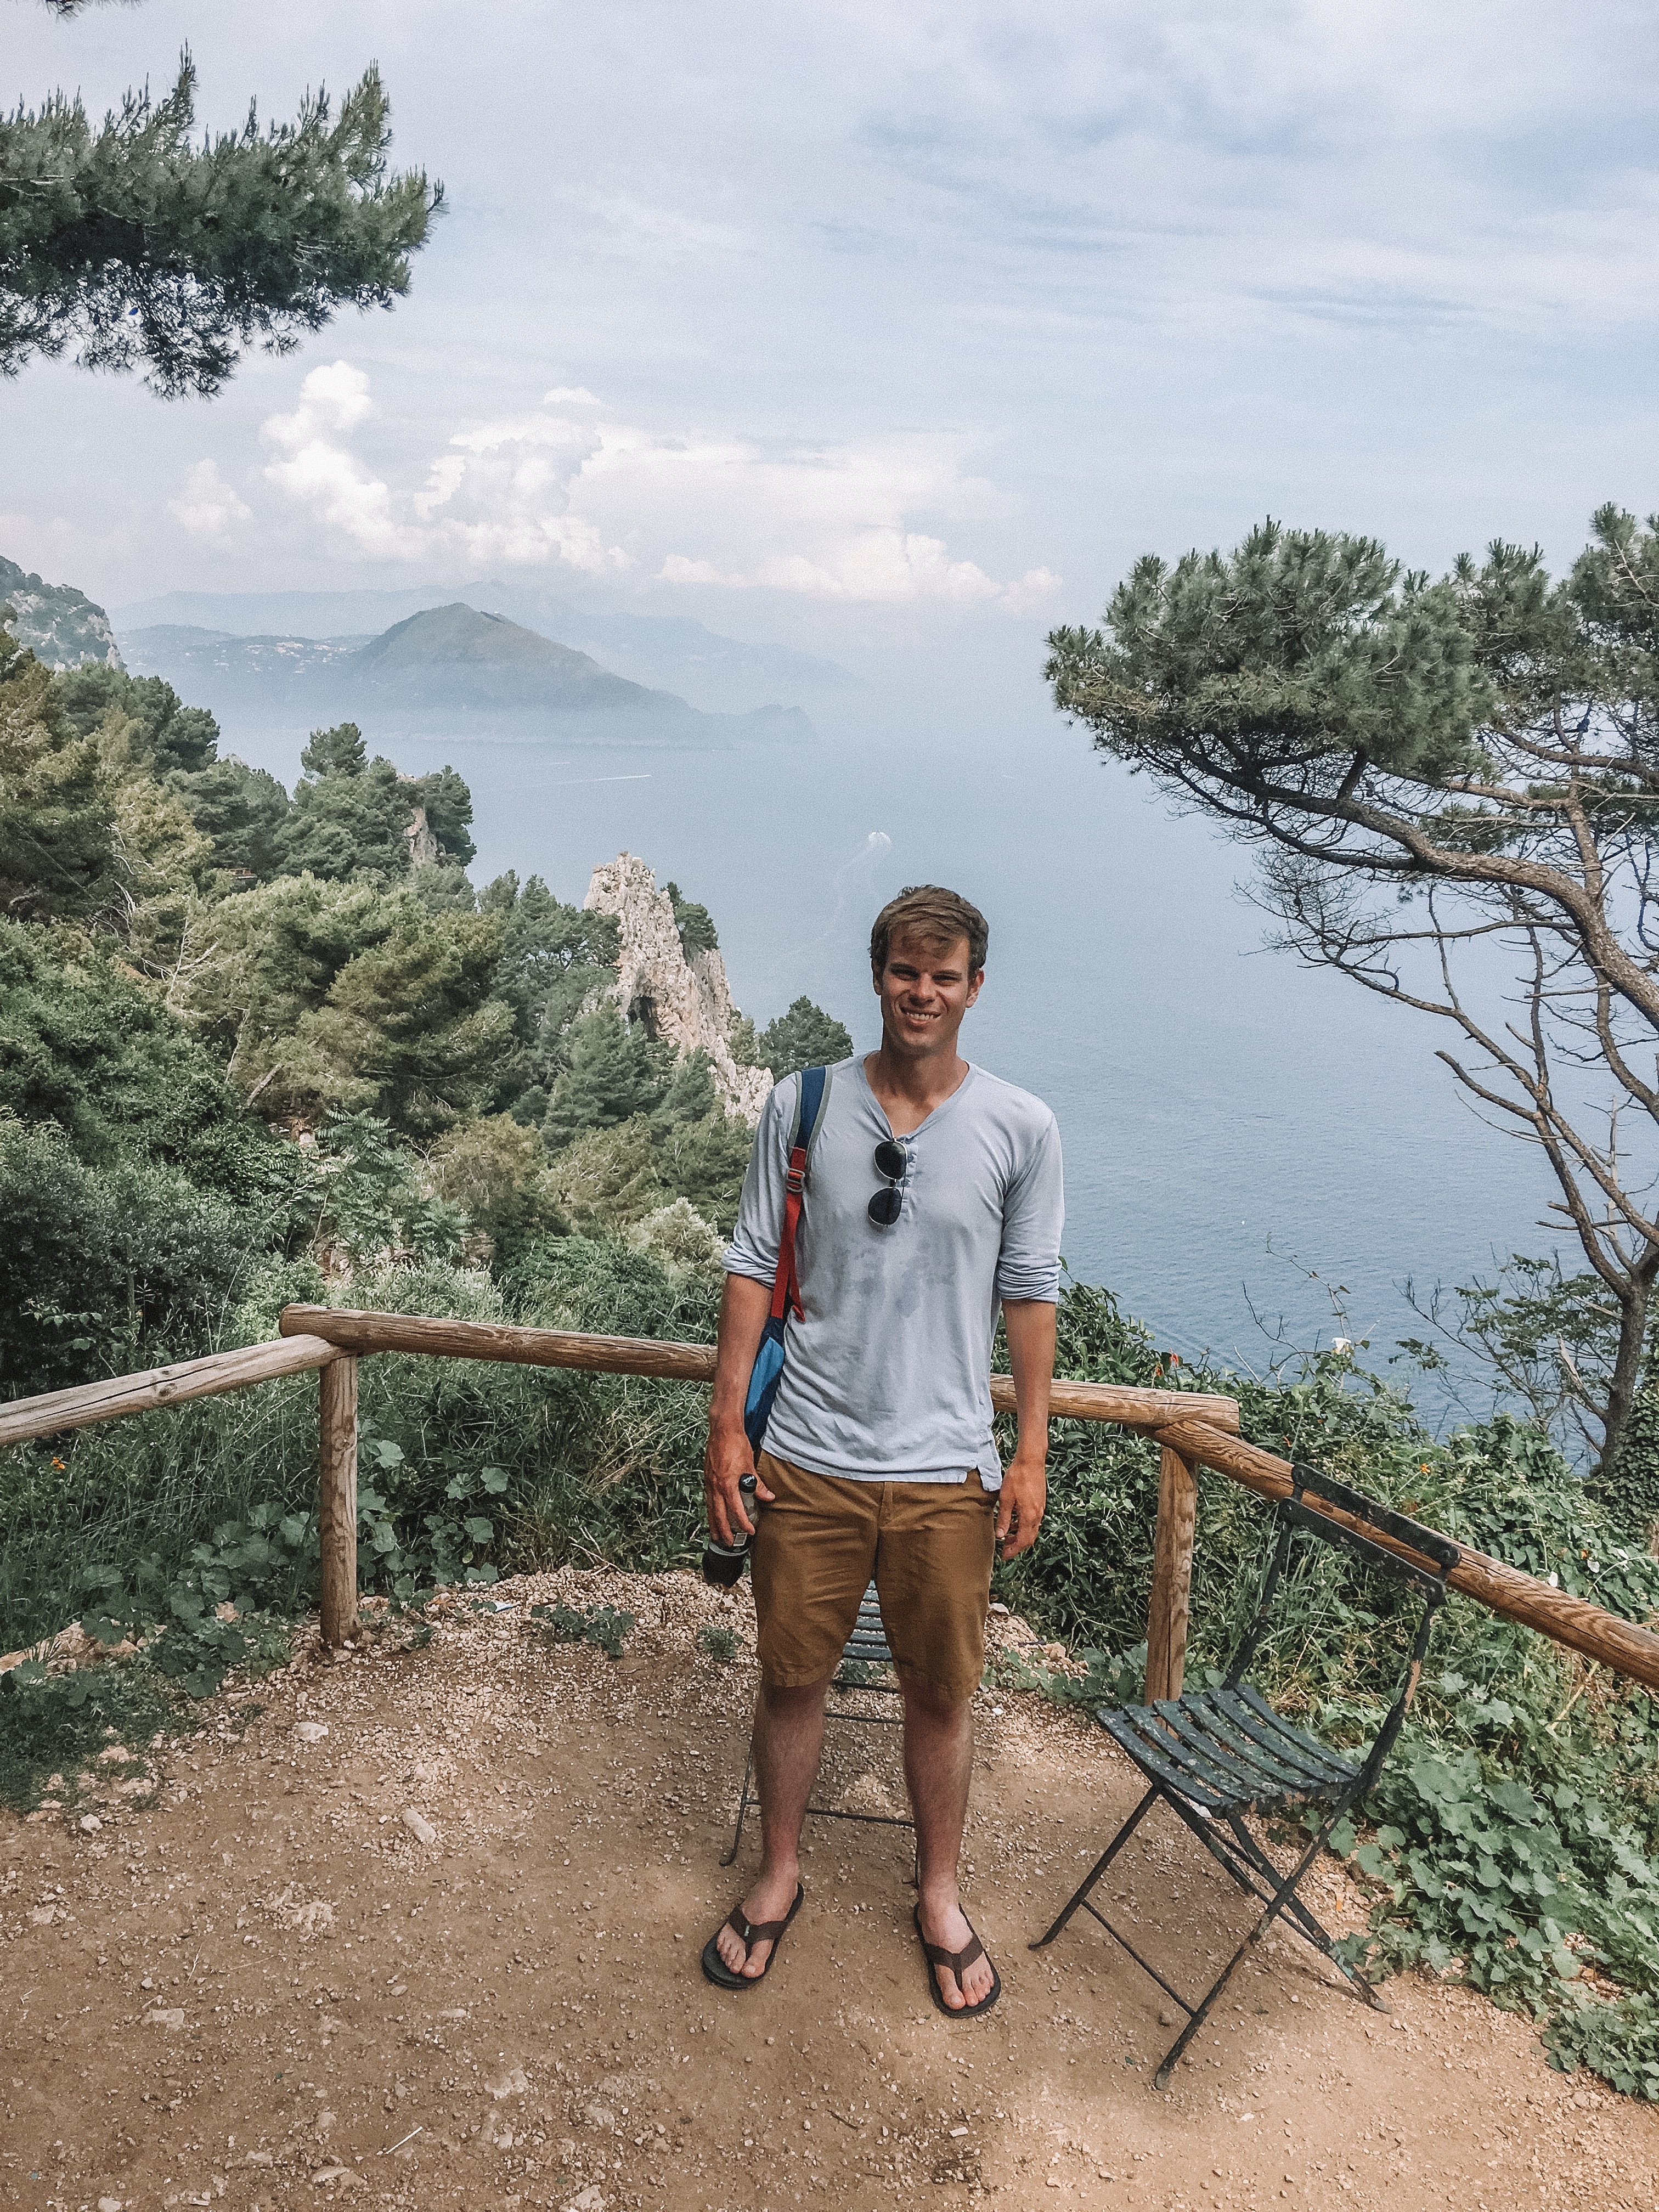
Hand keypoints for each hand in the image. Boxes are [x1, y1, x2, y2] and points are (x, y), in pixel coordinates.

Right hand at [704, 1420, 774, 1545]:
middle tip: (730, 1543)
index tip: (750, 1532)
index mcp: (727, 1484)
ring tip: (718, 1536)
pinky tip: (714, 1515)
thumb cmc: (736, 1444)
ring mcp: (709, 1482)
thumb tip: (769, 1497)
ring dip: (715, 1524)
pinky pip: (709, 1500)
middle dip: (724, 1531)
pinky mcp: (707, 1478)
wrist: (722, 1429)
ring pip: (711, 1509)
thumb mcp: (750, 1464)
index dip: (743, 1523)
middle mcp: (715, 1486)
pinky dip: (711, 1511)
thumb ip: (758, 1484)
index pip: (735, 1510)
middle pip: (718, 1515)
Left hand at [995, 1449, 1045, 1559]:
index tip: (1004, 1555)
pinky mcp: (1040, 1502)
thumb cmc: (1017, 1477)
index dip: (1014, 1550)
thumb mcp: (1006, 1499)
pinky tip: (1014, 1521)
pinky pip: (1033, 1520)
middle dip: (1017, 1545)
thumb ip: (1005, 1519)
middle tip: (1005, 1548)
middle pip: (1029, 1538)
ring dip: (1020, 1535)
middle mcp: (1038, 1514)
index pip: (1023, 1541)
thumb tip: (1001, 1535)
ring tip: (1007, 1536)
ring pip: (1031, 1529)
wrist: (1031, 1461)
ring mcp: (1040, 1508)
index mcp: (1030, 1516)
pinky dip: (1023, 1525)